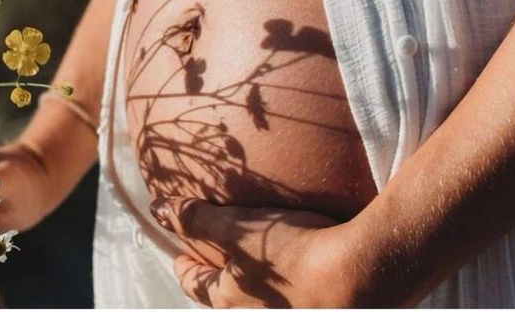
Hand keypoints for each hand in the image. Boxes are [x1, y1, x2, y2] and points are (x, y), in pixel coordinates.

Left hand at [149, 196, 357, 307]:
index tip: (179, 256)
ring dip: (251, 281)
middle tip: (215, 258)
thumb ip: (196, 219)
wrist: (356, 277)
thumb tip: (158, 210)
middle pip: (225, 297)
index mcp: (229, 300)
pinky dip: (281, 283)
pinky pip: (287, 296)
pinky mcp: (314, 307)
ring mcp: (285, 314)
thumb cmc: (292, 253)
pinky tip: (293, 268)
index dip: (184, 267)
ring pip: (257, 300)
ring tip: (254, 263)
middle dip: (218, 275)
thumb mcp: (237, 229)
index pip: (195, 284)